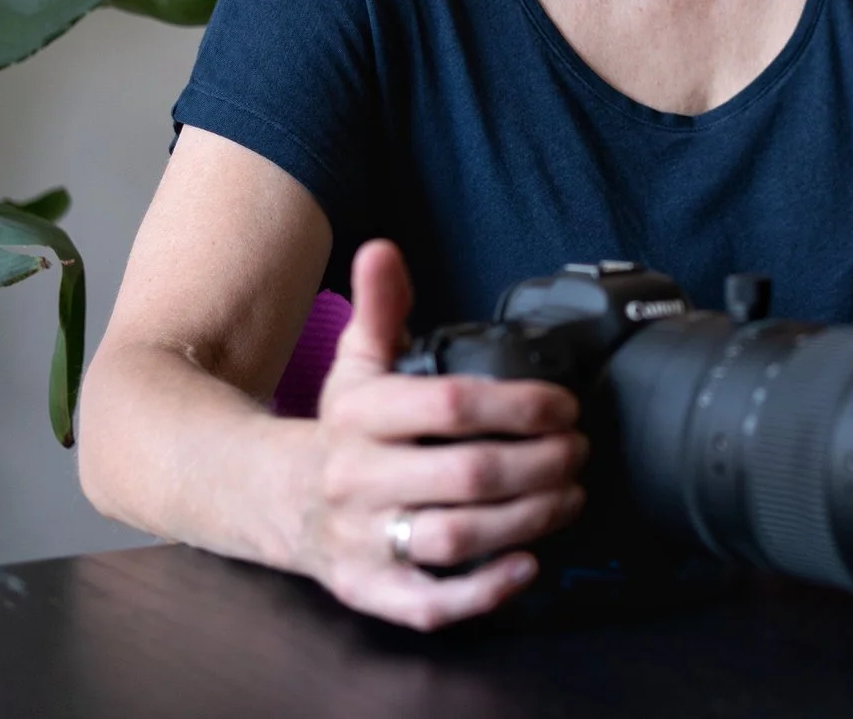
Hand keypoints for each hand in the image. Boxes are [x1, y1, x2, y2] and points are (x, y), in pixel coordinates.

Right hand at [299, 240, 588, 629]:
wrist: (274, 502)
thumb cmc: (341, 430)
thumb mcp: (356, 365)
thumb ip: (380, 308)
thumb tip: (382, 249)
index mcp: (360, 417)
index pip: (450, 405)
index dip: (519, 404)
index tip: (564, 405)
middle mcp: (358, 480)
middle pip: (467, 475)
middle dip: (540, 463)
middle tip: (578, 452)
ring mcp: (363, 541)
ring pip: (456, 538)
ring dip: (528, 520)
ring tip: (569, 496)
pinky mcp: (371, 591)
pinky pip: (429, 604)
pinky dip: (483, 592)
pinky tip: (528, 565)